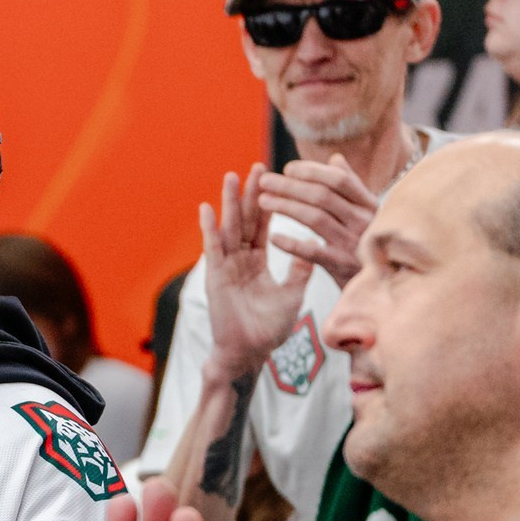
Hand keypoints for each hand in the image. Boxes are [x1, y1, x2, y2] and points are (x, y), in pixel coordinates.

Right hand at [201, 163, 314, 383]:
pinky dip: (209, 229)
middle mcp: (240, 260)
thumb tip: (313, 248)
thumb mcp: (292, 296)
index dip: (270, 203)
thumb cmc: (269, 330)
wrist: (250, 353)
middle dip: (252, 194)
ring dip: (230, 203)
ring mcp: (226, 267)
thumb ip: (299, 272)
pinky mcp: (215, 277)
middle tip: (258, 167)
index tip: (276, 179)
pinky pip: (212, 249)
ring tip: (232, 177)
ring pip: (229, 228)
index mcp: (257, 262)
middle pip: (247, 220)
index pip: (264, 226)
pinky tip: (206, 208)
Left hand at [252, 154, 378, 286]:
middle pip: (322, 196)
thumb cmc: (367, 246)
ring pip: (315, 218)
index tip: (288, 168)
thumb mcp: (366, 215)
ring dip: (286, 207)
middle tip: (265, 181)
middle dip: (290, 186)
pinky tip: (273, 237)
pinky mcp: (341, 266)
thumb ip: (351, 187)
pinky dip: (291, 244)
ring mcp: (353, 244)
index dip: (311, 171)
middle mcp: (364, 221)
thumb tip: (335, 159)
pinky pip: (312, 252)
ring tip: (263, 201)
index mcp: (370, 205)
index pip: (338, 180)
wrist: (382, 287)